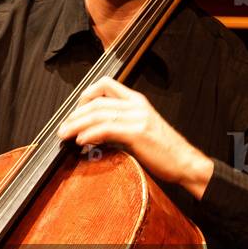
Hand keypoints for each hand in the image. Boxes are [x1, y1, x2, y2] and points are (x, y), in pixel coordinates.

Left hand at [56, 76, 213, 198]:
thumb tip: (91, 131)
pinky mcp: (138, 133)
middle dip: (74, 115)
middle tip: (62, 128)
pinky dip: (90, 134)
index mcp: (137, 100)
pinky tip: (81, 140)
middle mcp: (136, 105)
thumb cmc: (162, 150)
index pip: (106, 84)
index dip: (85, 95)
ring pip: (98, 114)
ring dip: (77, 125)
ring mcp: (138, 117)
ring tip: (65, 135)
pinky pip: (107, 128)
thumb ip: (119, 124)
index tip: (75, 111)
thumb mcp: (139, 129)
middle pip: (96, 102)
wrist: (185, 163)